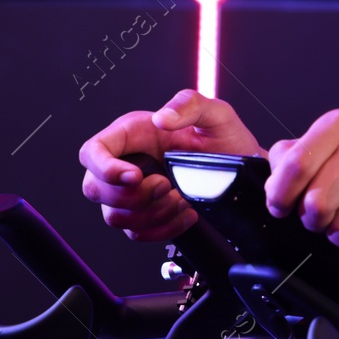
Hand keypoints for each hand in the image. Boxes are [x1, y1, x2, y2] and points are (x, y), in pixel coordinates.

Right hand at [79, 88, 262, 241]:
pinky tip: (187, 213)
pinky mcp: (146, 215)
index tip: (135, 176)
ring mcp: (134, 192)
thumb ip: (190, 104)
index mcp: (134, 133)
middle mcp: (128, 162)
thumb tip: (162, 117)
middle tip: (167, 186)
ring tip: (182, 199)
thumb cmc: (228, 141)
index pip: (93, 151)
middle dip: (132, 196)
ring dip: (150, 214)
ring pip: (114, 216)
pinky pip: (137, 234)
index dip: (104, 168)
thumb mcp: (217, 114)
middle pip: (95, 188)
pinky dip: (162, 229)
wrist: (245, 174)